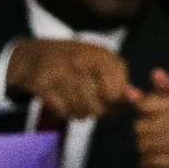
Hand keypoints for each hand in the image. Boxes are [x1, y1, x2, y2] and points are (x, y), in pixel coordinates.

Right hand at [5, 37, 136, 120]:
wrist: (33, 54)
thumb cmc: (77, 62)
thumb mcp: (102, 63)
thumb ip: (121, 82)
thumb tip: (136, 98)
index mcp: (101, 56)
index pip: (116, 95)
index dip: (115, 103)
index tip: (109, 99)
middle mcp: (81, 62)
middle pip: (100, 107)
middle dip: (98, 111)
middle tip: (92, 104)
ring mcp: (60, 73)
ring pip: (82, 111)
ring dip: (82, 113)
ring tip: (79, 103)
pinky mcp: (42, 84)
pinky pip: (63, 112)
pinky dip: (66, 113)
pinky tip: (65, 103)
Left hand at [132, 69, 168, 167]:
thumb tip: (155, 73)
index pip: (147, 105)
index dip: (143, 107)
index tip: (149, 111)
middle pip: (141, 127)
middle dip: (144, 129)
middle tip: (154, 131)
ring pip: (143, 145)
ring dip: (146, 147)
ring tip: (157, 145)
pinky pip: (150, 163)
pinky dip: (149, 163)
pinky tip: (158, 159)